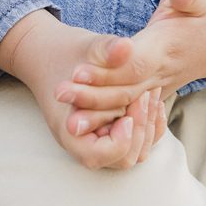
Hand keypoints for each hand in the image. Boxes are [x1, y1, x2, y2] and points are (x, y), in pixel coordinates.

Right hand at [0, 11, 168, 170]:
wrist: (51, 52)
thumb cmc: (65, 52)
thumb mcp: (85, 49)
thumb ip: (105, 50)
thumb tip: (127, 46)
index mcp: (68, 129)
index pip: (97, 155)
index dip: (118, 140)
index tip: (127, 114)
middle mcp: (83, 141)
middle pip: (122, 158)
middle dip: (140, 131)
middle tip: (145, 97)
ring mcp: (98, 138)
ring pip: (133, 153)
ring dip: (148, 128)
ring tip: (151, 96)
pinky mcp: (109, 131)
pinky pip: (137, 143)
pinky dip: (149, 126)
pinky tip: (154, 101)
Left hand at [55, 0, 205, 136]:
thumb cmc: (201, 14)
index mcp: (165, 48)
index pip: (135, 63)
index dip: (109, 69)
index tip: (78, 71)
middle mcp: (160, 72)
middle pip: (124, 89)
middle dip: (92, 96)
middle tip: (58, 93)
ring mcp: (156, 85)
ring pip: (124, 104)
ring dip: (96, 113)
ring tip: (67, 121)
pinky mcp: (150, 91)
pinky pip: (127, 108)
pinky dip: (106, 118)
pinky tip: (81, 123)